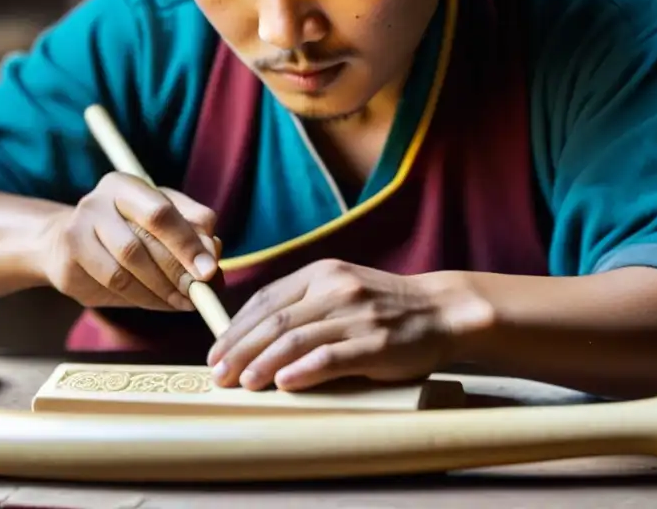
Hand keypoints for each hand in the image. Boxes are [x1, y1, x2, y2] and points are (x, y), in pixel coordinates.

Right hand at [39, 172, 219, 310]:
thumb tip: (213, 252)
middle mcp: (99, 200)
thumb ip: (192, 231)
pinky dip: (143, 297)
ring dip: (162, 287)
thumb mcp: (162, 224)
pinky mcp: (69, 257)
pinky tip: (158, 301)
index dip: (188, 241)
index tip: (210, 270)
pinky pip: (113, 282)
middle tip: (198, 291)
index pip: (162, 210)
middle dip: (178, 267)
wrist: (66, 248)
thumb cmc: (127, 232)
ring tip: (182, 300)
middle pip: (146, 235)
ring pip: (129, 263)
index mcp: (126, 185)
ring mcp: (80, 227)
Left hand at [206, 259, 483, 390]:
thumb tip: (253, 337)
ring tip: (242, 382)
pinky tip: (284, 383)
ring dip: (263, 363)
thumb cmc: (384, 307)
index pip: (267, 300)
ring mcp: (357, 316)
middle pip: (275, 321)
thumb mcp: (342, 290)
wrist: (441, 310)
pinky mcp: (377, 344)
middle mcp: (336, 288)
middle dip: (240, 349)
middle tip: (217, 373)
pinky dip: (304, 370)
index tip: (216, 351)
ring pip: (297, 339)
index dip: (236, 327)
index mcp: (322, 273)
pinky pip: (333, 357)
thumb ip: (305, 305)